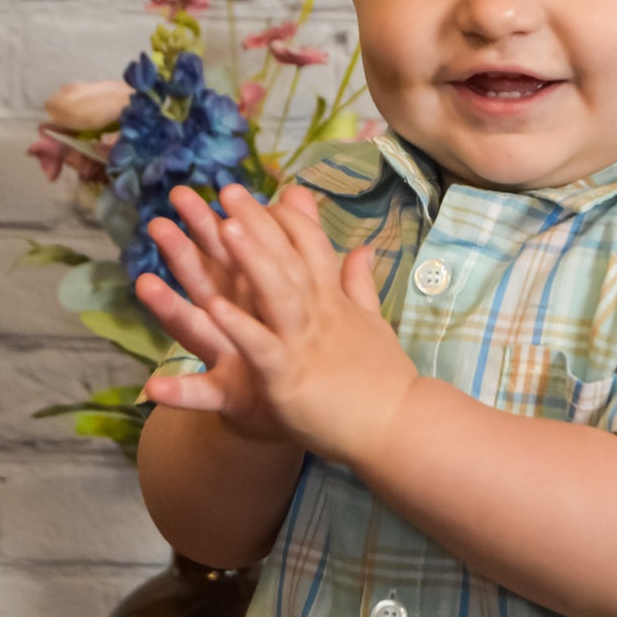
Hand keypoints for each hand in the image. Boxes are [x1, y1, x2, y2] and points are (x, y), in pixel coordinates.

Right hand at [134, 184, 293, 445]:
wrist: (295, 411)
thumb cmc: (292, 348)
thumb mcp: (297, 291)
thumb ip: (292, 244)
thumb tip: (297, 195)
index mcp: (251, 297)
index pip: (229, 253)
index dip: (213, 223)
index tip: (193, 192)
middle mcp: (232, 323)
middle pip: (206, 281)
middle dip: (183, 251)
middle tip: (158, 222)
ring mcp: (226, 358)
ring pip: (194, 328)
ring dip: (168, 309)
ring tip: (144, 284)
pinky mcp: (227, 397)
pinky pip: (202, 394)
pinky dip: (178, 392)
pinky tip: (153, 387)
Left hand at [136, 179, 418, 471]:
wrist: (401, 427)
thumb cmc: (385, 381)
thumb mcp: (373, 323)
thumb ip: (360, 285)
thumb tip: (365, 249)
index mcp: (335, 302)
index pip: (312, 248)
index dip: (288, 220)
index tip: (266, 192)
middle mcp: (321, 314)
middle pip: (288, 257)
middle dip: (259, 222)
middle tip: (229, 188)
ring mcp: (305, 343)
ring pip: (276, 291)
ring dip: (250, 258)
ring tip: (222, 227)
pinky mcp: (290, 377)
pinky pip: (262, 347)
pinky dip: (240, 328)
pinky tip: (216, 308)